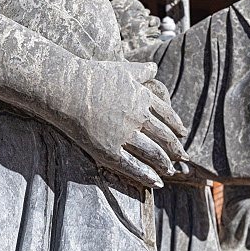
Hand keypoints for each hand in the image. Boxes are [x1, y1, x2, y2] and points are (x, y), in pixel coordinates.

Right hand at [71, 60, 187, 187]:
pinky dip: (147, 176)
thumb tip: (154, 67)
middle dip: (175, 150)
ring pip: (153, 153)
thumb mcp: (122, 68)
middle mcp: (138, 117)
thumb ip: (141, 69)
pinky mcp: (108, 150)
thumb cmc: (93, 75)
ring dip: (164, 165)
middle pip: (164, 137)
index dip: (176, 127)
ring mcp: (124, 135)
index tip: (182, 134)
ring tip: (170, 171)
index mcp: (143, 98)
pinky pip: (132, 166)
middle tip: (182, 157)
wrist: (66, 87)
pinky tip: (156, 183)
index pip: (167, 116)